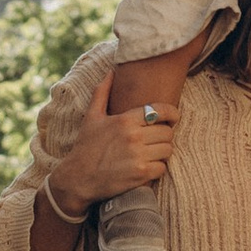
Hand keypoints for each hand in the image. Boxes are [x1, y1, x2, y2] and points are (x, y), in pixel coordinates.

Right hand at [50, 101, 179, 216]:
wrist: (77, 178)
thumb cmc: (85, 146)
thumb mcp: (91, 117)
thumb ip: (102, 92)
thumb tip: (111, 72)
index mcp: (125, 120)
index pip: (161, 110)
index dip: (172, 113)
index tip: (173, 118)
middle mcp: (133, 137)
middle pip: (167, 132)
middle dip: (165, 134)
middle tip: (157, 138)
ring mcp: (138, 156)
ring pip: (168, 149)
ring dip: (162, 151)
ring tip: (153, 152)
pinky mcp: (140, 174)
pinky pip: (162, 167)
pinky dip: (158, 167)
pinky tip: (148, 166)